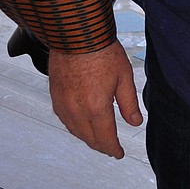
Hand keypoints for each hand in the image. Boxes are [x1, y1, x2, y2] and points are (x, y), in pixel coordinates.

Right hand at [48, 42, 142, 158]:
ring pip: (75, 131)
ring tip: (98, 138)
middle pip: (89, 138)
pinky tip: (81, 124)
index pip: (105, 139)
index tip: (119, 153)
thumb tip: (135, 122)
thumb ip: (129, 104)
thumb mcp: (124, 77)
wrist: (76, 34)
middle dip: (101, 146)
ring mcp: (63, 104)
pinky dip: (75, 126)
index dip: (113, 149)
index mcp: (96, 108)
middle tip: (110, 148)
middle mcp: (77, 110)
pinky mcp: (55, 96)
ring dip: (87, 138)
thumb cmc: (101, 51)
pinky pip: (65, 119)